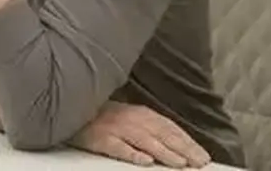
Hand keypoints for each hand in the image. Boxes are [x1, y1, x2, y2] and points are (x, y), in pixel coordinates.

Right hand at [72, 101, 210, 167]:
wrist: (68, 106)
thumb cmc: (101, 117)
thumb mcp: (128, 117)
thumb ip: (149, 128)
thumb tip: (174, 144)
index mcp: (140, 113)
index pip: (169, 128)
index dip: (187, 141)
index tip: (203, 155)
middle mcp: (130, 119)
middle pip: (161, 134)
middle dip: (183, 149)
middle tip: (200, 162)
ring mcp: (115, 128)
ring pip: (144, 141)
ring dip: (164, 152)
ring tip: (180, 163)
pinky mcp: (99, 138)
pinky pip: (117, 146)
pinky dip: (132, 153)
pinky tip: (144, 161)